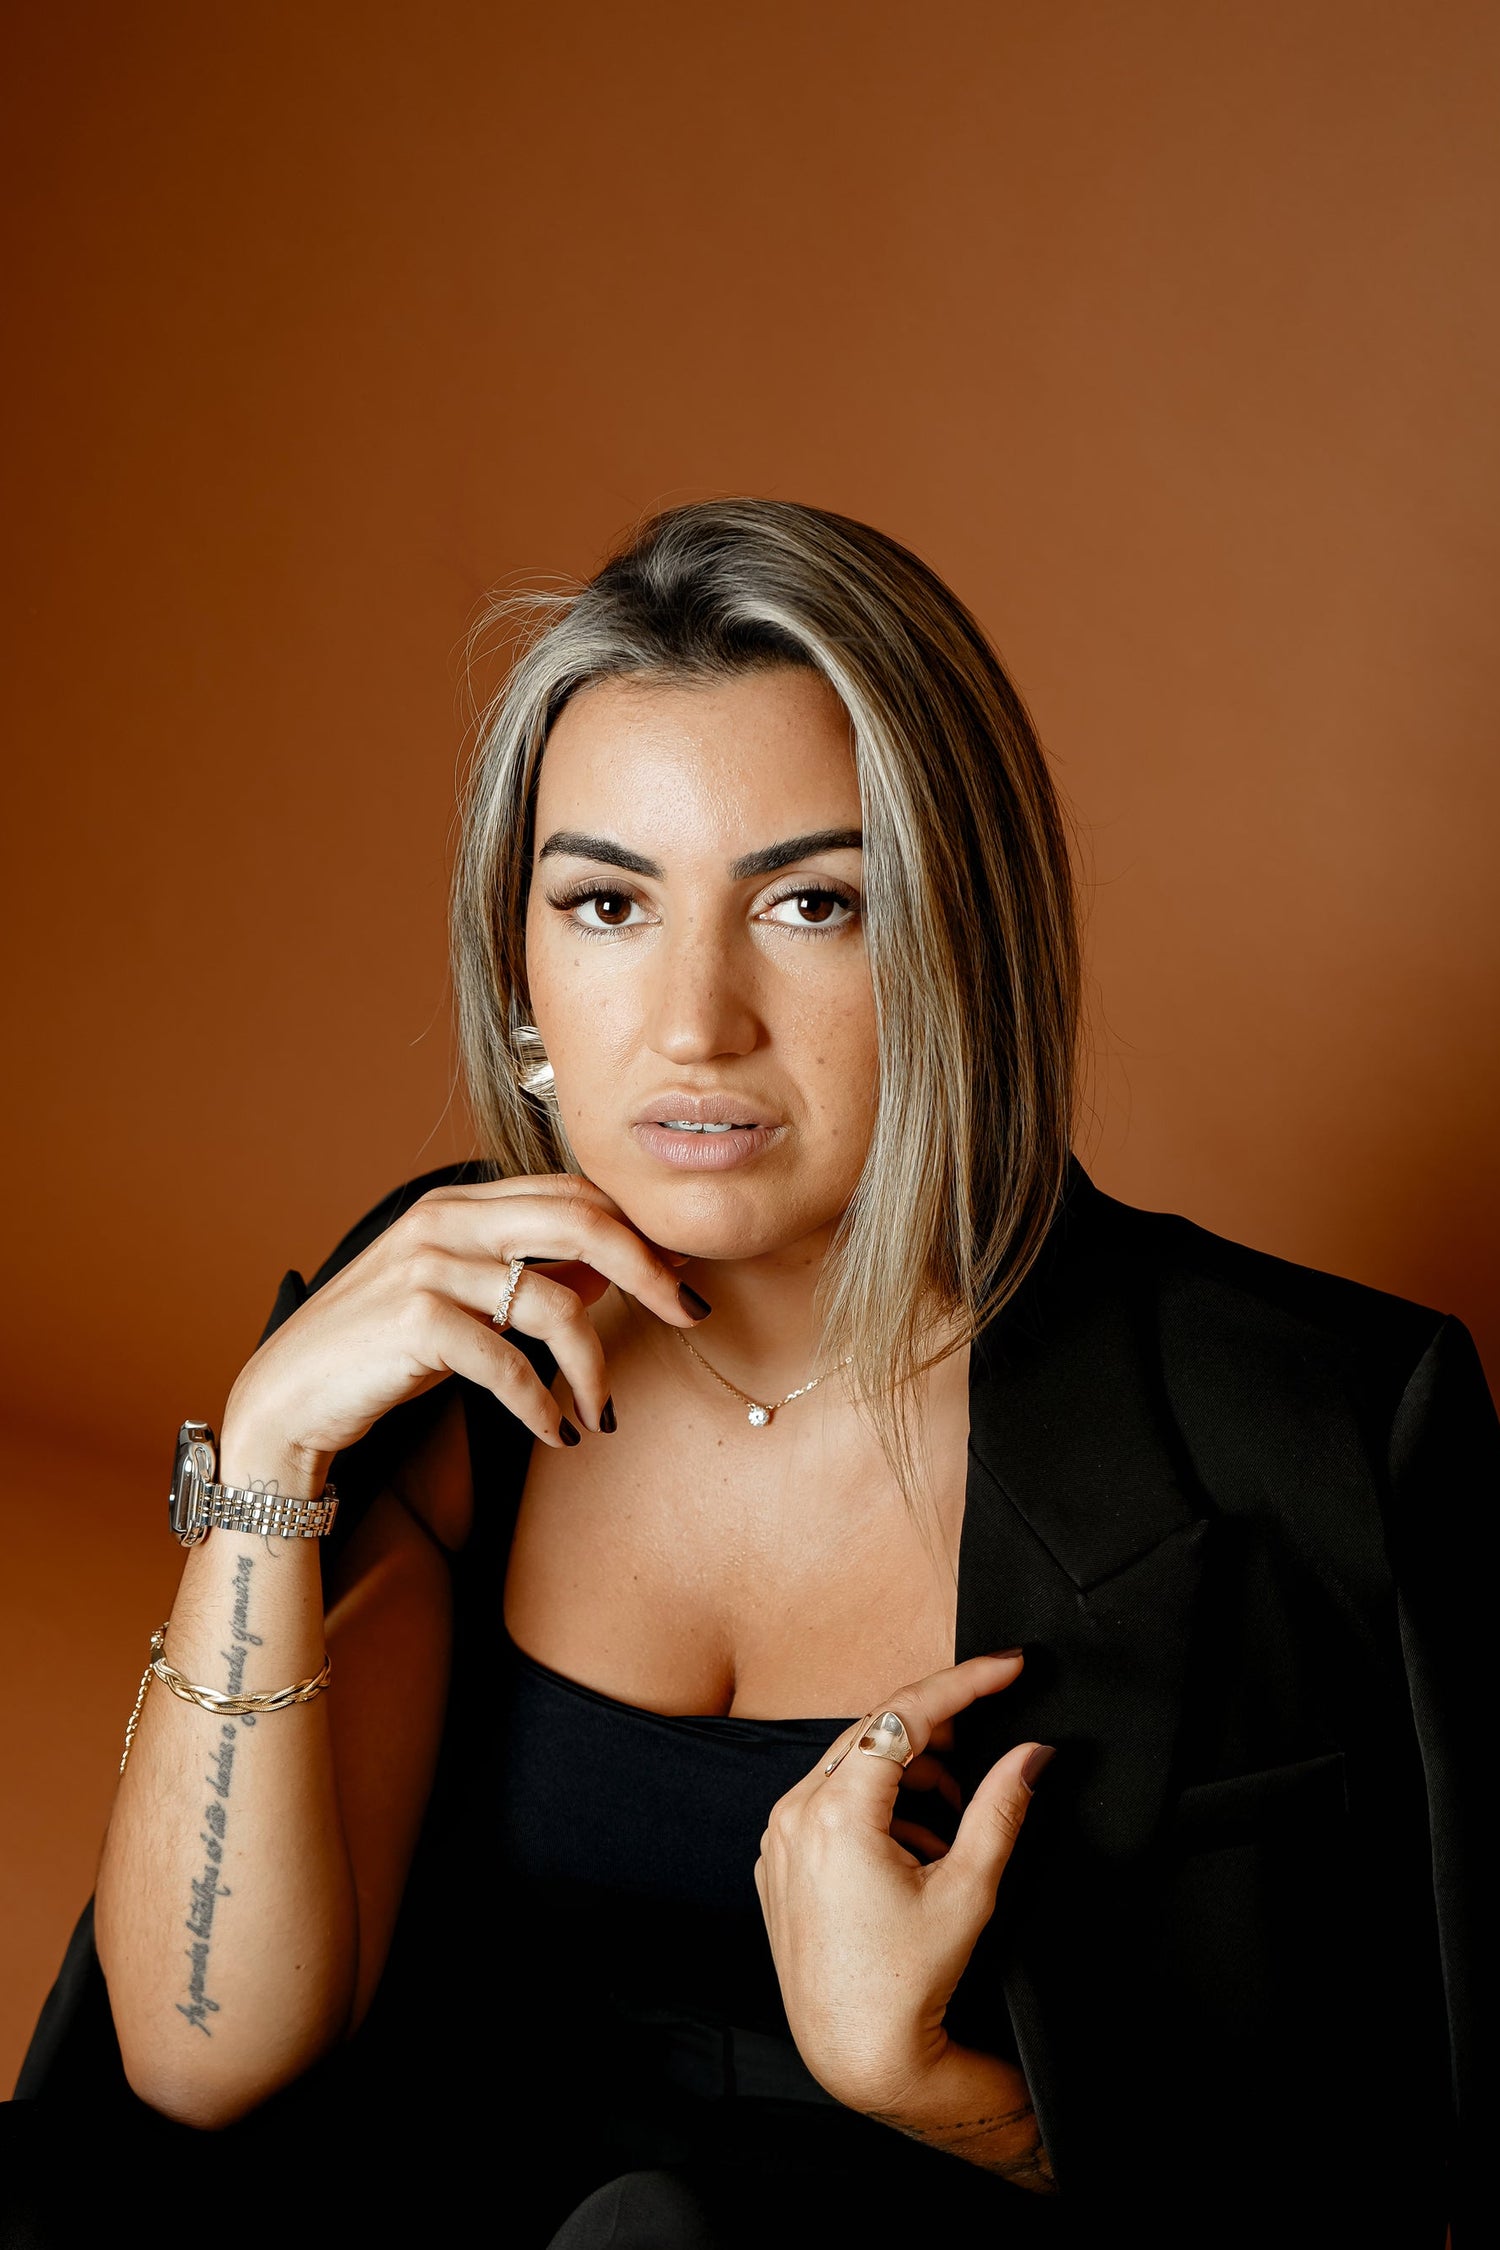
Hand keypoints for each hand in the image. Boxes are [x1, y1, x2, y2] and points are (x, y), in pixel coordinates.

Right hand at [221, 1173, 706, 1482]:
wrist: (289, 1399)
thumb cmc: (382, 1351)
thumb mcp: (464, 1303)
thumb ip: (532, 1276)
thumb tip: (615, 1272)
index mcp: (460, 1203)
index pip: (572, 1194)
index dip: (638, 1230)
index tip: (683, 1273)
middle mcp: (445, 1221)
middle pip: (580, 1224)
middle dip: (649, 1270)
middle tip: (690, 1316)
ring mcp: (427, 1267)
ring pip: (555, 1303)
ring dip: (594, 1367)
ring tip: (600, 1412)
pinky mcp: (413, 1321)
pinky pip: (509, 1361)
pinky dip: (542, 1403)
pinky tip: (557, 1433)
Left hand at [755, 1654, 1047, 2134]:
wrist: (858, 2054)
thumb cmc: (910, 1981)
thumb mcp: (968, 1889)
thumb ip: (1001, 1807)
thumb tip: (1034, 1752)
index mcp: (836, 1814)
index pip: (905, 1715)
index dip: (965, 1682)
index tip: (1009, 1666)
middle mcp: (794, 1814)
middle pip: (875, 1734)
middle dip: (940, 1731)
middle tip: (993, 1737)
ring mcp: (779, 1838)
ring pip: (853, 1767)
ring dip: (911, 1775)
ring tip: (957, 1819)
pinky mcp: (779, 1861)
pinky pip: (830, 1803)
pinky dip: (878, 1806)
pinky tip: (917, 1846)